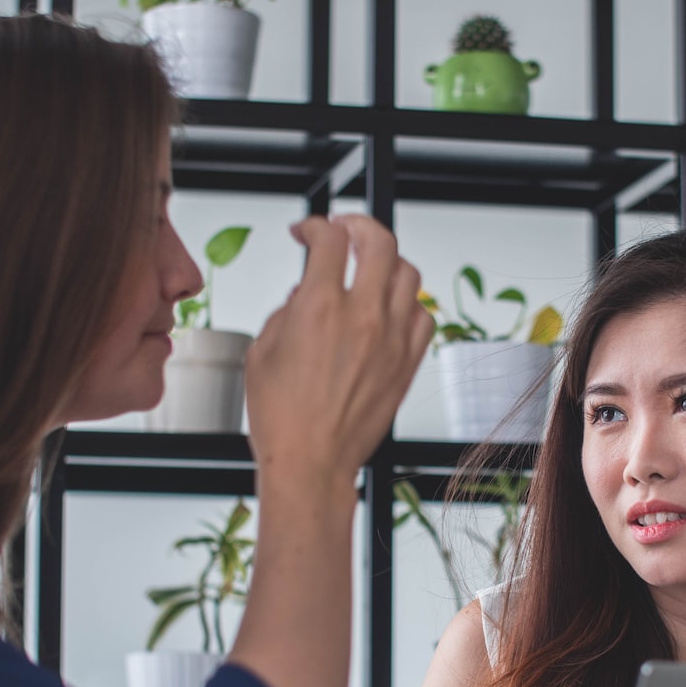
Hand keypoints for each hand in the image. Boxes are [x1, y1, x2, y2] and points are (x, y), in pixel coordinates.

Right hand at [245, 214, 432, 495]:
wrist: (312, 462)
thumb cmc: (281, 416)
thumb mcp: (262, 352)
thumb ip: (285, 311)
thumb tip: (303, 293)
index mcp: (318, 308)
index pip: (328, 240)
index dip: (315, 226)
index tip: (308, 231)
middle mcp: (361, 317)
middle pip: (379, 241)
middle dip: (359, 224)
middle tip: (345, 228)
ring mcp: (391, 338)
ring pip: (408, 273)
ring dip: (387, 261)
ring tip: (370, 265)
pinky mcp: (408, 362)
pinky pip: (423, 315)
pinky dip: (408, 303)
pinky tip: (391, 308)